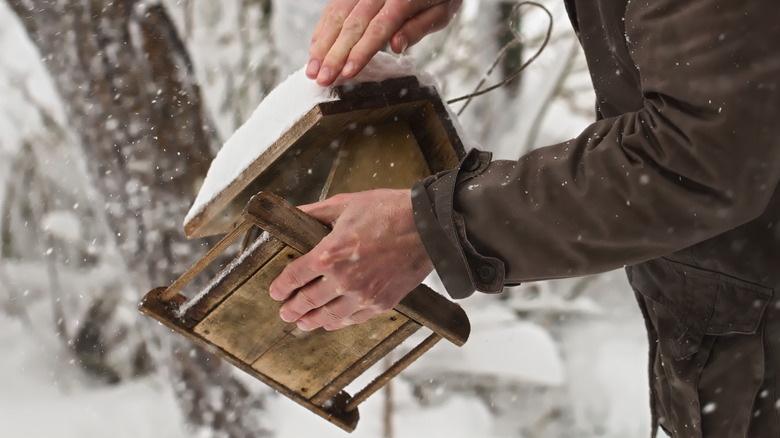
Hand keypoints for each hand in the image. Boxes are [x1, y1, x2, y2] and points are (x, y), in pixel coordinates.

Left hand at [268, 189, 432, 330]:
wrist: (428, 227)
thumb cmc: (388, 211)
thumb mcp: (345, 204)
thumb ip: (315, 213)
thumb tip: (293, 214)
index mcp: (329, 254)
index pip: (294, 277)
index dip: (280, 287)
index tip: (275, 292)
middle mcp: (343, 280)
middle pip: (307, 302)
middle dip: (292, 309)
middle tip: (284, 312)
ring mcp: (363, 295)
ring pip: (328, 316)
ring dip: (310, 321)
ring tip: (301, 323)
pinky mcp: (381, 303)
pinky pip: (352, 320)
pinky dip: (337, 323)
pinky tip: (330, 322)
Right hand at [307, 0, 461, 85]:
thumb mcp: (442, 11)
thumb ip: (419, 28)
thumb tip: (396, 45)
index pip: (377, 29)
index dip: (360, 52)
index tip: (346, 73)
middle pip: (352, 24)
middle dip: (334, 54)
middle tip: (321, 79)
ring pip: (337, 14)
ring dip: (322, 44)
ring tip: (312, 69)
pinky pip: (334, 6)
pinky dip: (323, 28)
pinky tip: (315, 47)